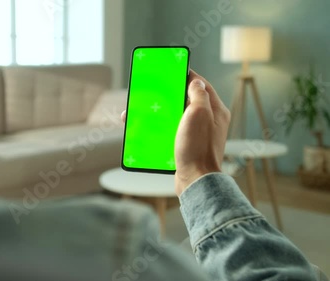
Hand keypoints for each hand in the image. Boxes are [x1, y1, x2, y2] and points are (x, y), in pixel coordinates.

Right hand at [121, 70, 229, 195]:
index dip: (186, 74)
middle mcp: (208, 120)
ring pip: (176, 116)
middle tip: (153, 90)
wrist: (195, 180)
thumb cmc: (198, 147)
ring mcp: (198, 134)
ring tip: (143, 111)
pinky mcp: (187, 145)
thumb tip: (196, 82)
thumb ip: (198, 94)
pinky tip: (147, 129)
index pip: (201, 84)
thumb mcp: (199, 114)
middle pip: (186, 99)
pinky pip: (172, 131)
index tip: (171, 68)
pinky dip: (159, 128)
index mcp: (215, 110)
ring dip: (160, 112)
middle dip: (168, 94)